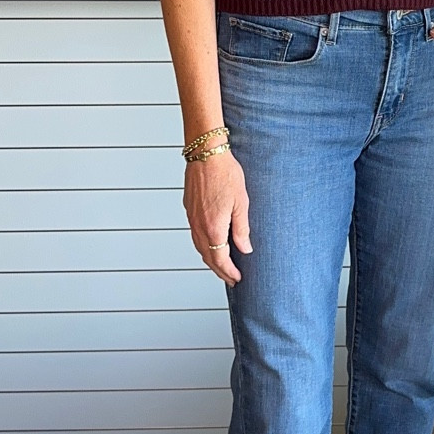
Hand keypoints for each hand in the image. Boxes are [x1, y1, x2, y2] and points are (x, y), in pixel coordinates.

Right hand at [185, 149, 251, 285]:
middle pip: (208, 257)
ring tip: (222, 266)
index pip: (220, 259)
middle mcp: (199, 226)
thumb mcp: (242, 203)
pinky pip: (195, 236)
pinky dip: (204, 246)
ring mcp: (192, 218)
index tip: (238, 279)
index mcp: (213, 228)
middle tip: (231, 279)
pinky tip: (211, 244)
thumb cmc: (225, 174)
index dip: (229, 272)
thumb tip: (245, 249)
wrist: (205, 154)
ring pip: (199, 247)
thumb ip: (242, 229)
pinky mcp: (189, 210)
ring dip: (210, 260)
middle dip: (220, 271)